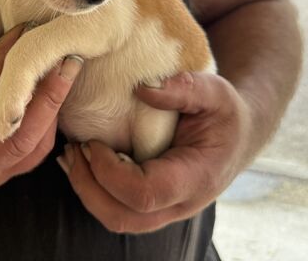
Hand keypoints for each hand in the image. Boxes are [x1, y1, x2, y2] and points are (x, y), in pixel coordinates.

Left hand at [57, 72, 251, 233]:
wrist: (237, 137)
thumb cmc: (225, 114)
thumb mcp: (215, 91)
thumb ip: (184, 88)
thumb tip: (143, 88)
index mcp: (196, 178)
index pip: (145, 193)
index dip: (110, 172)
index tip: (92, 142)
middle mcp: (180, 204)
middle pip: (123, 217)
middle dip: (88, 187)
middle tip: (72, 150)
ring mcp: (165, 209)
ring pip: (117, 219)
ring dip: (86, 190)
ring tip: (70, 155)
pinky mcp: (152, 205)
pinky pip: (117, 209)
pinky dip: (93, 190)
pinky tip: (81, 162)